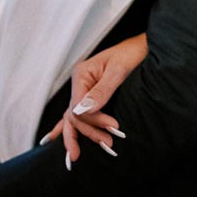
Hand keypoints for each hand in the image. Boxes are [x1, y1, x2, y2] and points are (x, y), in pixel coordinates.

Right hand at [42, 34, 147, 164]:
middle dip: (90, 131)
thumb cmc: (130, 55)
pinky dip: (68, 127)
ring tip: (101, 147)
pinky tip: (55, 138)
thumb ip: (102, 91)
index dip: (94, 120)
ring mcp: (83, 90)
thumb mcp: (118, 71)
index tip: (112, 128)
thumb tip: (85, 110)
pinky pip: (77, 114)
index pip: (78, 106)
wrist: (140, 48)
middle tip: (109, 143)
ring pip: (75, 118)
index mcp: (81, 75)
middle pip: (75, 115)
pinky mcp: (90, 96)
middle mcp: (79, 83)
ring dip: (86, 134)